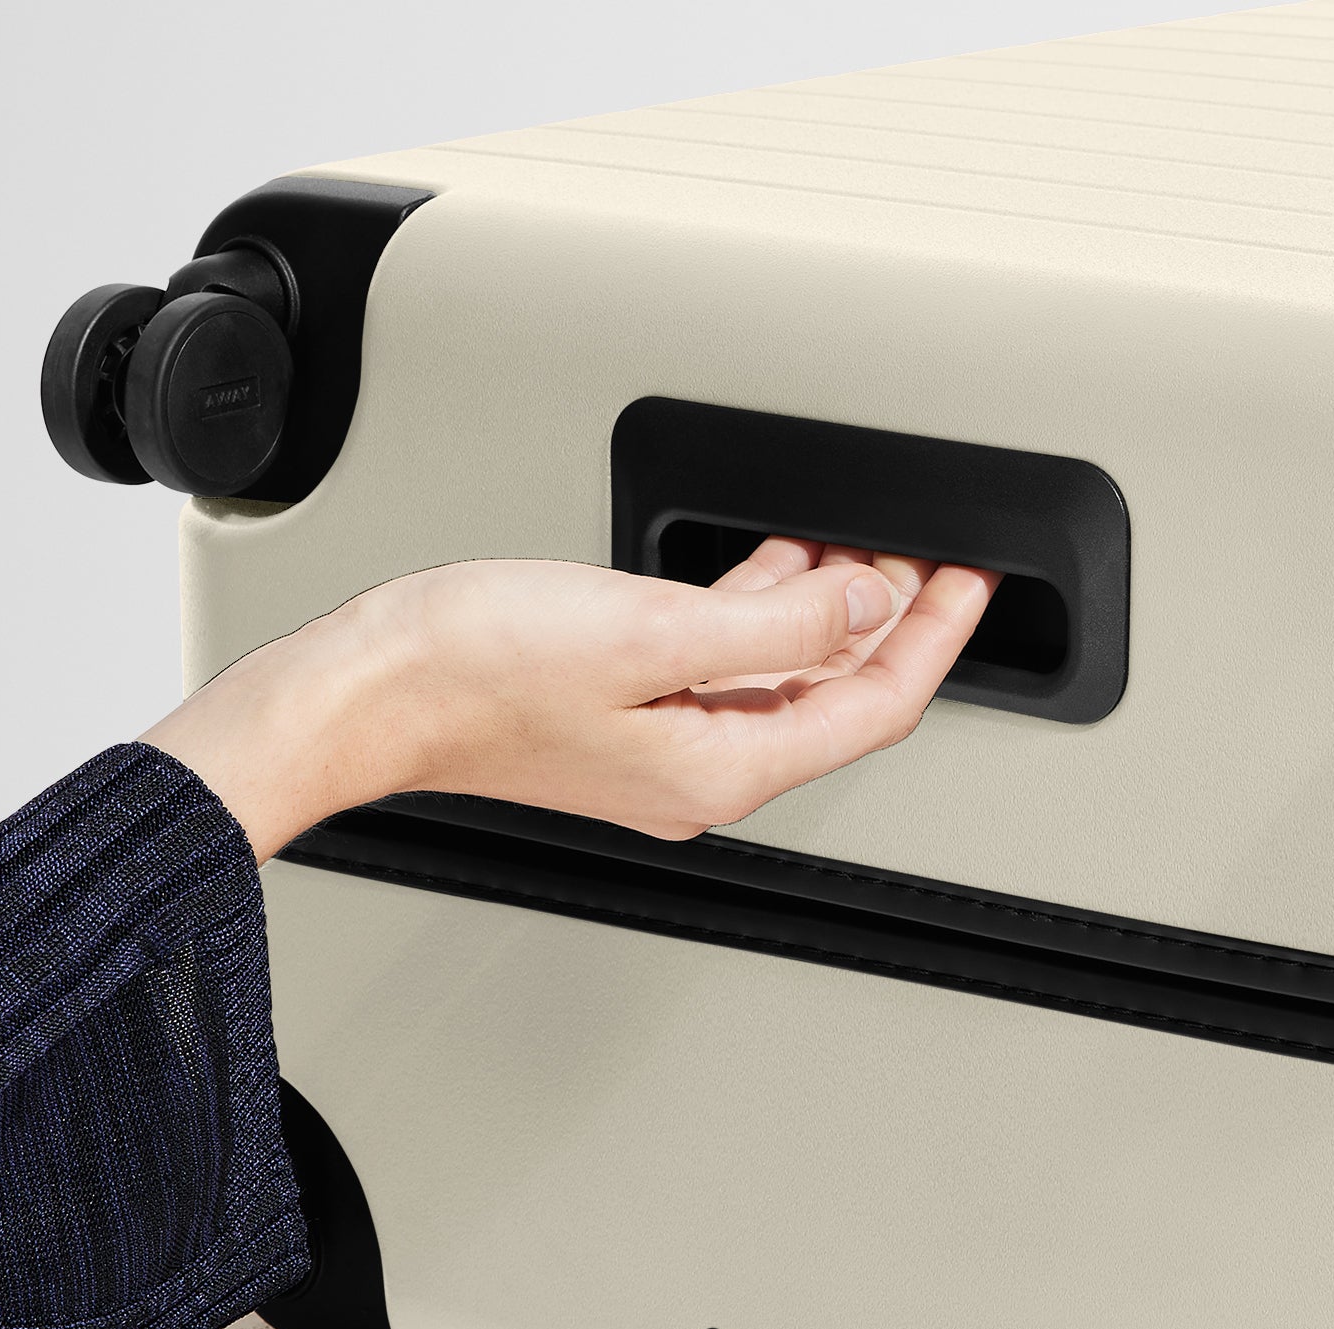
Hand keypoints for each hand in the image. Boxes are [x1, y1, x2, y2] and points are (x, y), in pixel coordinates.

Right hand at [142, 542, 997, 862]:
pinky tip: (773, 572)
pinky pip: (725, 665)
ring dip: (829, 615)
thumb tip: (863, 612)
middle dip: (893, 624)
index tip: (970, 584)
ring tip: (863, 553)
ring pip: (782, 678)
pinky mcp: (625, 715)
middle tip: (930, 559)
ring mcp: (663, 746)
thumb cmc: (472, 671)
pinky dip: (763, 615)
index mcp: (724, 765)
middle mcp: (703, 770)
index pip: (873, 708)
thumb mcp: (651, 629)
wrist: (363, 691)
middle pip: (837, 698)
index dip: (934, 642)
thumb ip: (773, 624)